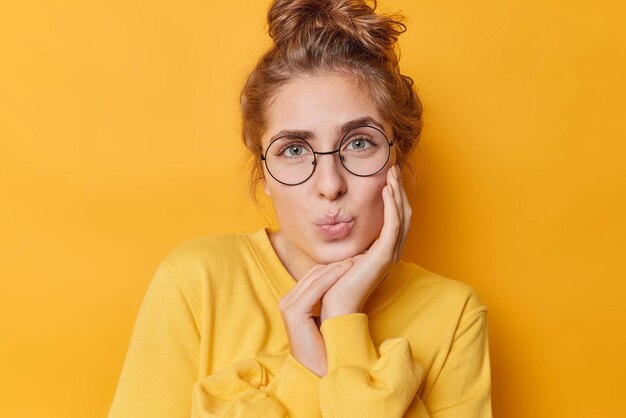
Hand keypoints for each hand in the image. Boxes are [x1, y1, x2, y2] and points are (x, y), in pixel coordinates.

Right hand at [278, 259, 352, 376]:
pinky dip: (332, 276)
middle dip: (336, 264)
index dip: (333, 266)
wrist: (321, 371)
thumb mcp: (325, 317)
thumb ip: (326, 301)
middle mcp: (287, 301)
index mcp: (292, 302)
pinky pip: (315, 288)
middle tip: (358, 256)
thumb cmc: (328, 346)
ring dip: (336, 267)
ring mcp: (288, 306)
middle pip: (313, 273)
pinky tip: (348, 269)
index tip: (354, 259)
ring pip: (315, 277)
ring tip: (355, 260)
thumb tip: (343, 282)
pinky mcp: (294, 313)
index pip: (312, 275)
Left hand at [320, 165, 411, 319]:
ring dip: (398, 192)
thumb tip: (345, 225)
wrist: (338, 305)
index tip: (389, 177)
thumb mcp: (347, 255)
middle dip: (400, 189)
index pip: (397, 218)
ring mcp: (391, 254)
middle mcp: (393, 251)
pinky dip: (392, 206)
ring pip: (402, 216)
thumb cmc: (338, 283)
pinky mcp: (385, 256)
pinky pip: (393, 225)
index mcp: (385, 251)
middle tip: (394, 168)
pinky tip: (387, 190)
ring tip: (392, 173)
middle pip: (404, 213)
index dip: (396, 196)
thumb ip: (354, 242)